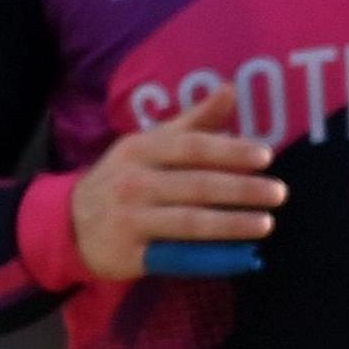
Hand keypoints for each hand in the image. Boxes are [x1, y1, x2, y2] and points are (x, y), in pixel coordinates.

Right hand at [70, 85, 284, 280]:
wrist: (68, 224)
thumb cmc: (125, 176)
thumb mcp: (150, 143)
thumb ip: (194, 121)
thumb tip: (231, 89)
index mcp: (141, 149)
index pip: (192, 147)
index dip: (229, 150)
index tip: (266, 156)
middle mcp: (134, 183)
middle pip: (196, 186)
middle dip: (241, 189)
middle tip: (279, 192)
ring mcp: (130, 221)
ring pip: (189, 223)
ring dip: (231, 224)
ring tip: (266, 223)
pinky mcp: (129, 255)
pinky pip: (177, 257)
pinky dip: (210, 258)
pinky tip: (240, 257)